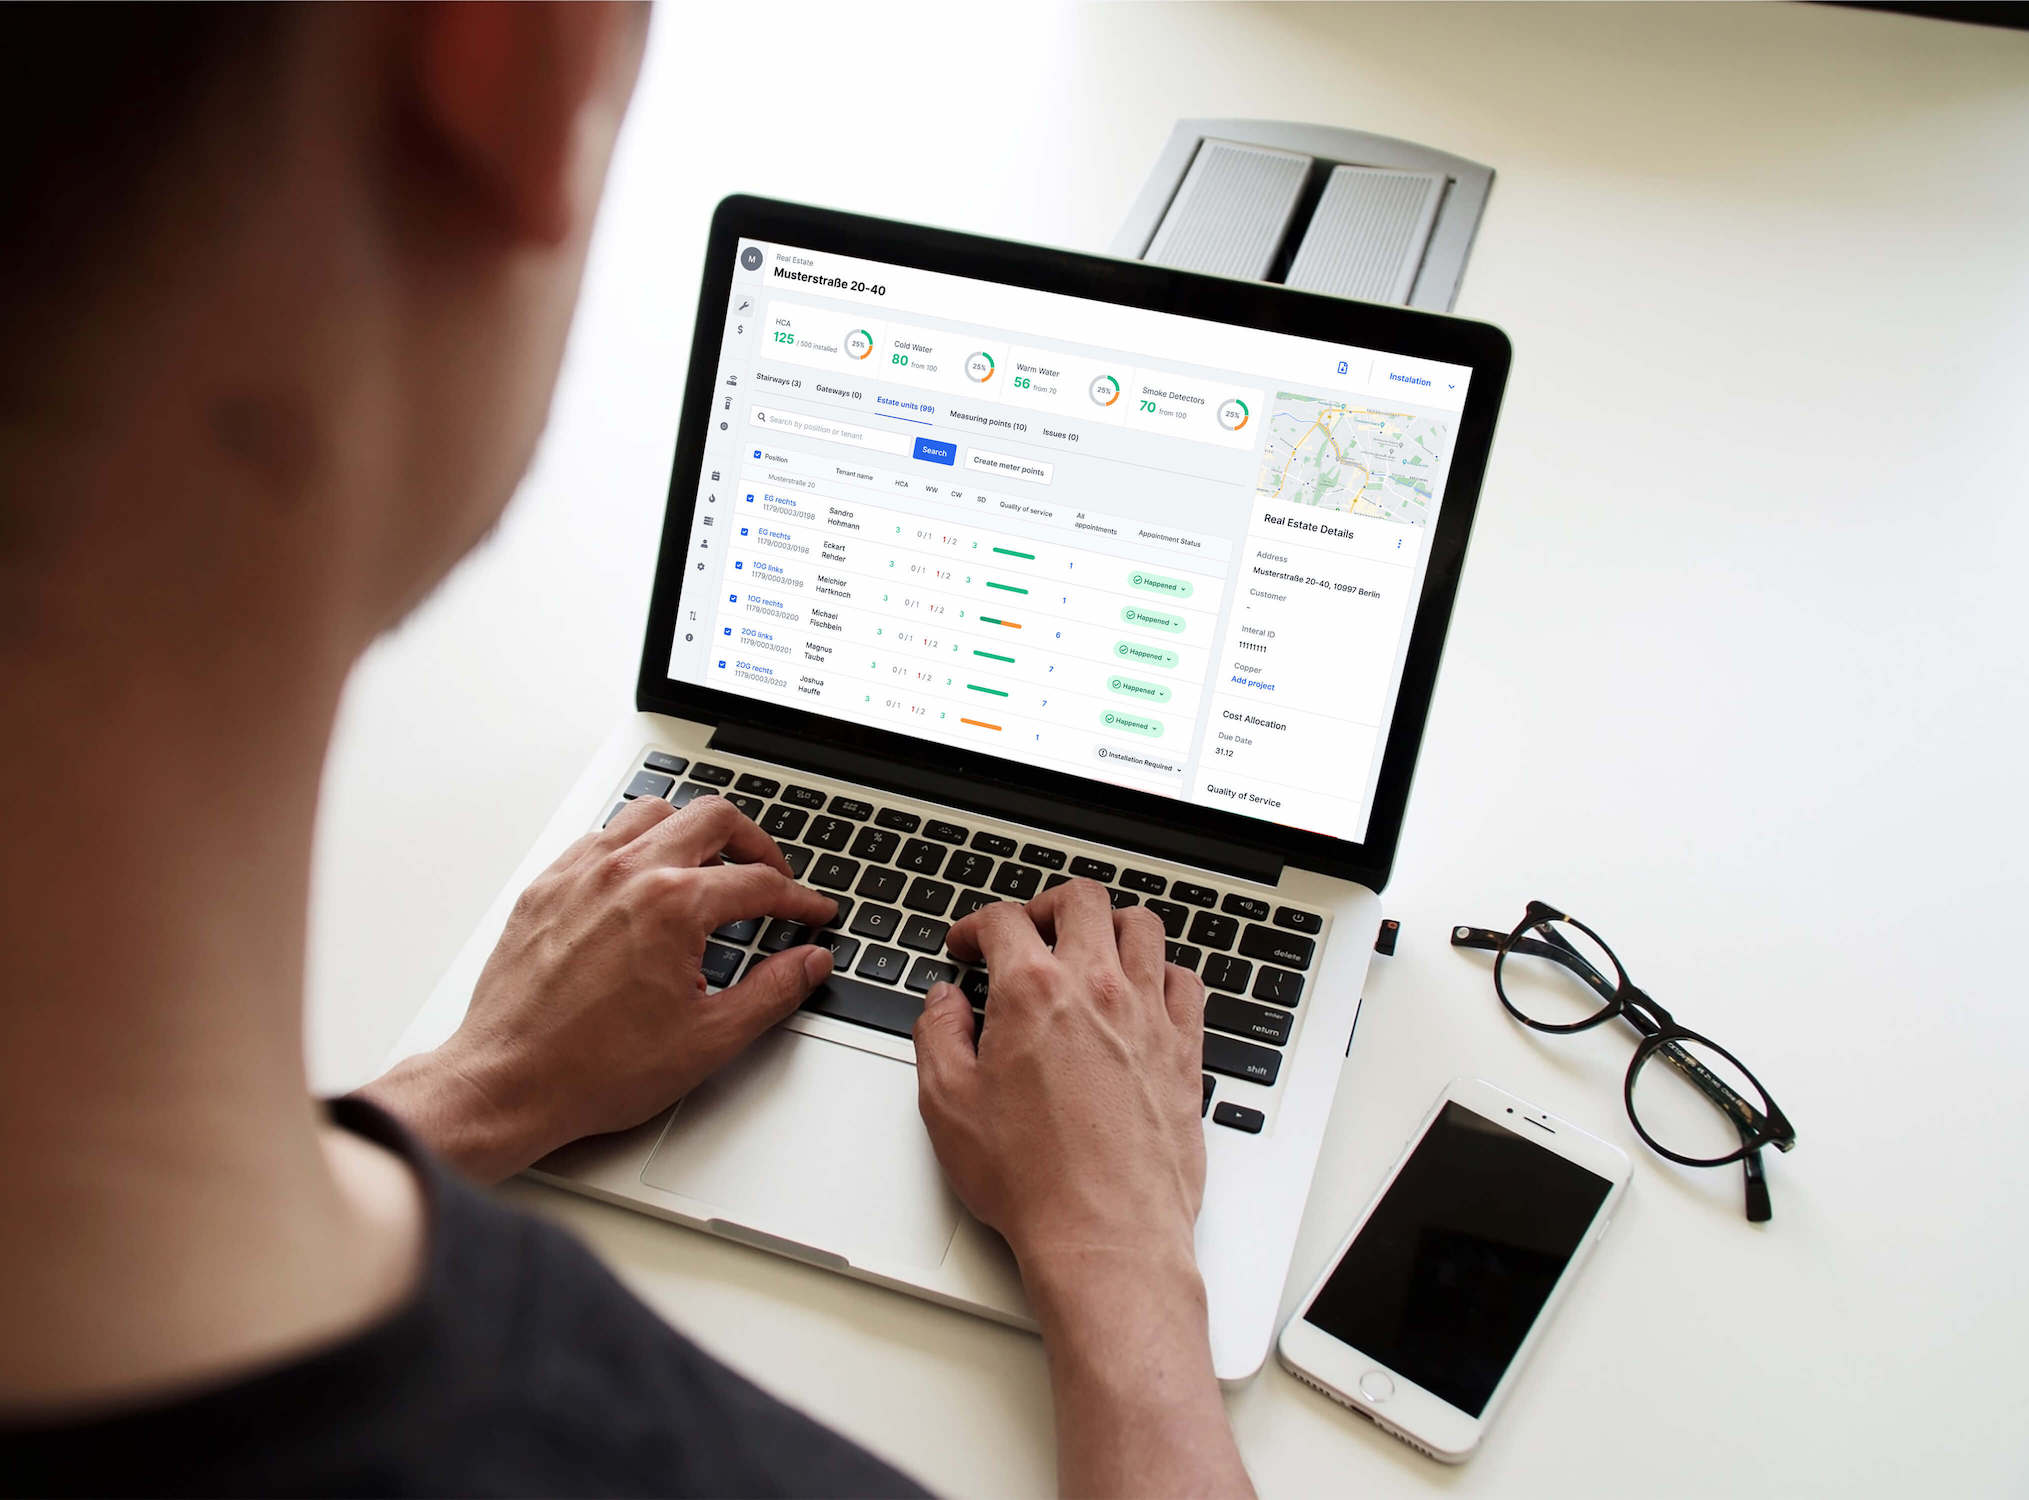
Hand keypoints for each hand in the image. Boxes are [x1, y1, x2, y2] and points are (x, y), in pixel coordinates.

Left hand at [363, 795, 837, 1181]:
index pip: (758, 882)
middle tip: (772, 875)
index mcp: (673, 906)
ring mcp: (580, 875)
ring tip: (709, 866)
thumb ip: (772, 992)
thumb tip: (809, 963)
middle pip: (713, 818)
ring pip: (652, 813)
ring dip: (691, 832)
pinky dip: (633, 847)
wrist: (509, 1083)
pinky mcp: (545, 888)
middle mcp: (627, 874)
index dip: (798, 899)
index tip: (811, 913)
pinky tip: (641, 879)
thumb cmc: (594, 1069)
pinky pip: (599, 838)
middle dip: (756, 844)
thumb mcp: (708, 1040)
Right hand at [914, 878, 1206, 1267]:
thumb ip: (938, 1036)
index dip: (975, 926)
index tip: (967, 946)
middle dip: (1046, 905)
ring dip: (1110, 925)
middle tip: (1029, 931)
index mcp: (1034, 993)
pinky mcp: (1185, 1050)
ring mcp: (1149, 1015)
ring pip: (1142, 926)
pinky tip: (1144, 991)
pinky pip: (1185, 981)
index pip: (1004, 921)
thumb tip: (944, 1002)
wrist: (1106, 1233)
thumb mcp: (948, 1105)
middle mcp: (1097, 989)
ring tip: (1089, 947)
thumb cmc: (1031, 1180)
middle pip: (1082, 901)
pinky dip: (1163, 972)